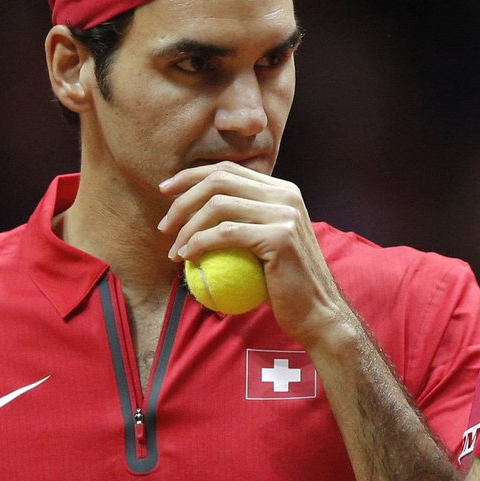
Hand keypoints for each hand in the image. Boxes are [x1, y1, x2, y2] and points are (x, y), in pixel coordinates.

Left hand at [159, 162, 350, 345]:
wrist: (315, 310)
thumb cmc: (283, 283)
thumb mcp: (265, 241)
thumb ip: (243, 220)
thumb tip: (196, 209)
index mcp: (282, 190)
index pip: (228, 170)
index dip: (191, 177)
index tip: (165, 192)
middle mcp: (286, 195)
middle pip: (220, 181)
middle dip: (183, 200)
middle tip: (164, 227)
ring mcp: (285, 214)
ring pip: (219, 205)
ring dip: (186, 226)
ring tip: (174, 250)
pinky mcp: (280, 237)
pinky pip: (226, 233)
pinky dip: (199, 243)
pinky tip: (187, 257)